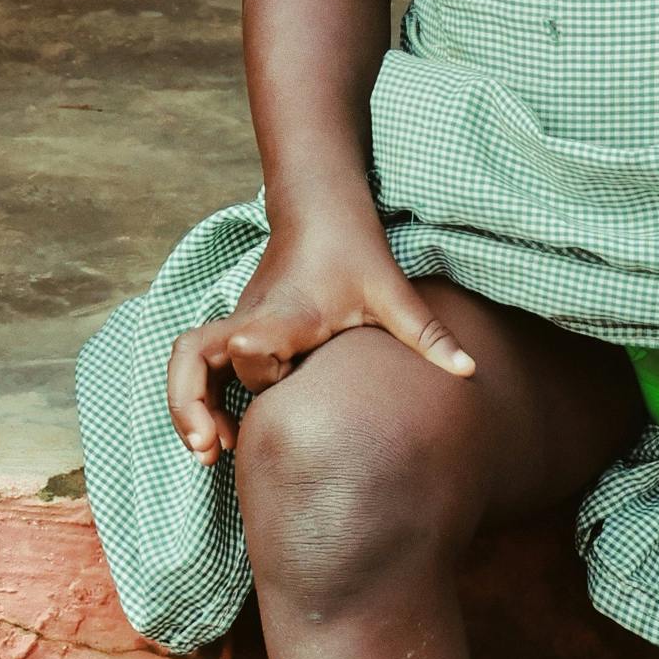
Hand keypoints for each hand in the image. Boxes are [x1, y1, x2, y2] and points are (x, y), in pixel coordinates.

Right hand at [166, 220, 474, 457]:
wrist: (319, 206)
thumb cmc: (354, 248)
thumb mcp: (391, 291)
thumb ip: (426, 334)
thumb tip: (470, 372)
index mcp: (292, 312)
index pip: (256, 332)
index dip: (253, 348)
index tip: (250, 359)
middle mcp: (255, 318)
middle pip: (211, 362)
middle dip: (198, 405)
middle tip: (211, 449)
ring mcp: (241, 323)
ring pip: (189, 361)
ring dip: (188, 405)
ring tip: (210, 452)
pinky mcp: (239, 329)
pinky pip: (201, 367)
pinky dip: (200, 399)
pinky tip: (225, 437)